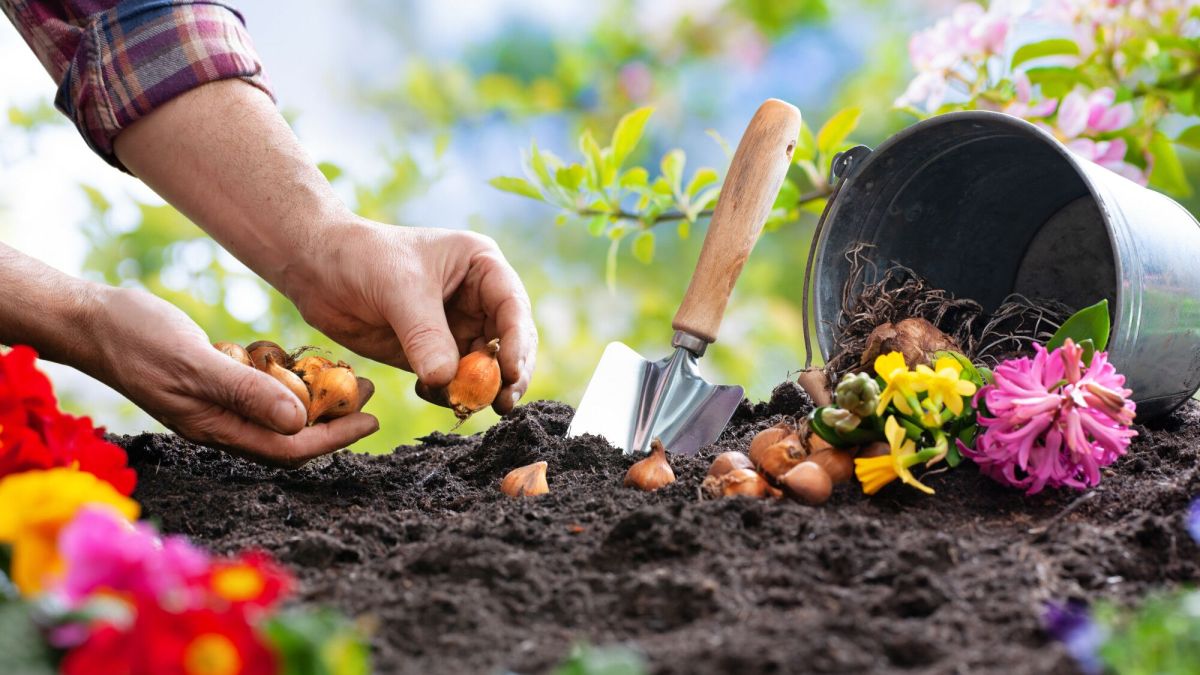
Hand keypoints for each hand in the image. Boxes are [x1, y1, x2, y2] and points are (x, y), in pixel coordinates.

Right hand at [86, 287, 378, 466]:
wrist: (89, 320)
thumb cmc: (136, 338)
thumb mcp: (195, 362)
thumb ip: (245, 392)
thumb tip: (299, 422)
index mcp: (216, 429)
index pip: (289, 449)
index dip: (335, 439)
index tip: (372, 420)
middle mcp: (219, 424)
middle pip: (289, 435)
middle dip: (334, 418)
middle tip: (370, 389)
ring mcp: (214, 404)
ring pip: (277, 413)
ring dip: (315, 398)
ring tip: (347, 375)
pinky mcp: (210, 382)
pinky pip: (258, 390)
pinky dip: (285, 379)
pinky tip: (300, 361)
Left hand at [281, 218, 537, 413]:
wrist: (315, 268)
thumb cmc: (362, 258)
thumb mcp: (399, 290)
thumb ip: (425, 336)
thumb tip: (447, 381)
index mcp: (481, 267)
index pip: (512, 308)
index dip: (517, 342)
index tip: (512, 374)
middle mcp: (477, 298)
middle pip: (508, 343)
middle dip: (507, 374)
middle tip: (501, 404)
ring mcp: (455, 327)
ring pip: (484, 367)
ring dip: (478, 389)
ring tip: (463, 405)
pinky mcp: (431, 352)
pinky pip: (452, 381)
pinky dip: (448, 394)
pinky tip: (430, 394)